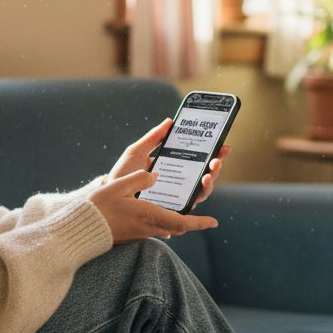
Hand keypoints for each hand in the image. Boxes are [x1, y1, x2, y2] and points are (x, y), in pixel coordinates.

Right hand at [89, 170, 218, 243]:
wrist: (81, 229)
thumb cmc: (98, 208)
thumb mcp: (118, 186)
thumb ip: (139, 179)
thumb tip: (154, 175)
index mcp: (149, 215)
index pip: (181, 222)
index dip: (199, 223)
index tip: (214, 223)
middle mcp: (148, 227)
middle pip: (178, 226)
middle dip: (193, 221)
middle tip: (206, 216)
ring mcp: (141, 232)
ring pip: (167, 227)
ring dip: (178, 220)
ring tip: (184, 208)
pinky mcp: (134, 233)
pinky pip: (155, 227)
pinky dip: (163, 219)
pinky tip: (159, 208)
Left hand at [108, 119, 230, 209]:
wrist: (110, 196)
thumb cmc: (123, 174)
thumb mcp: (137, 151)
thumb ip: (153, 137)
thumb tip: (170, 121)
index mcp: (172, 169)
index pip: (197, 160)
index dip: (211, 152)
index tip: (222, 143)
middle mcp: (178, 184)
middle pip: (204, 175)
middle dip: (216, 164)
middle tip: (219, 156)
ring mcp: (177, 198)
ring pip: (202, 190)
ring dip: (211, 178)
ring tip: (210, 169)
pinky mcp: (173, 210)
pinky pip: (192, 203)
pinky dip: (200, 193)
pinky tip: (202, 183)